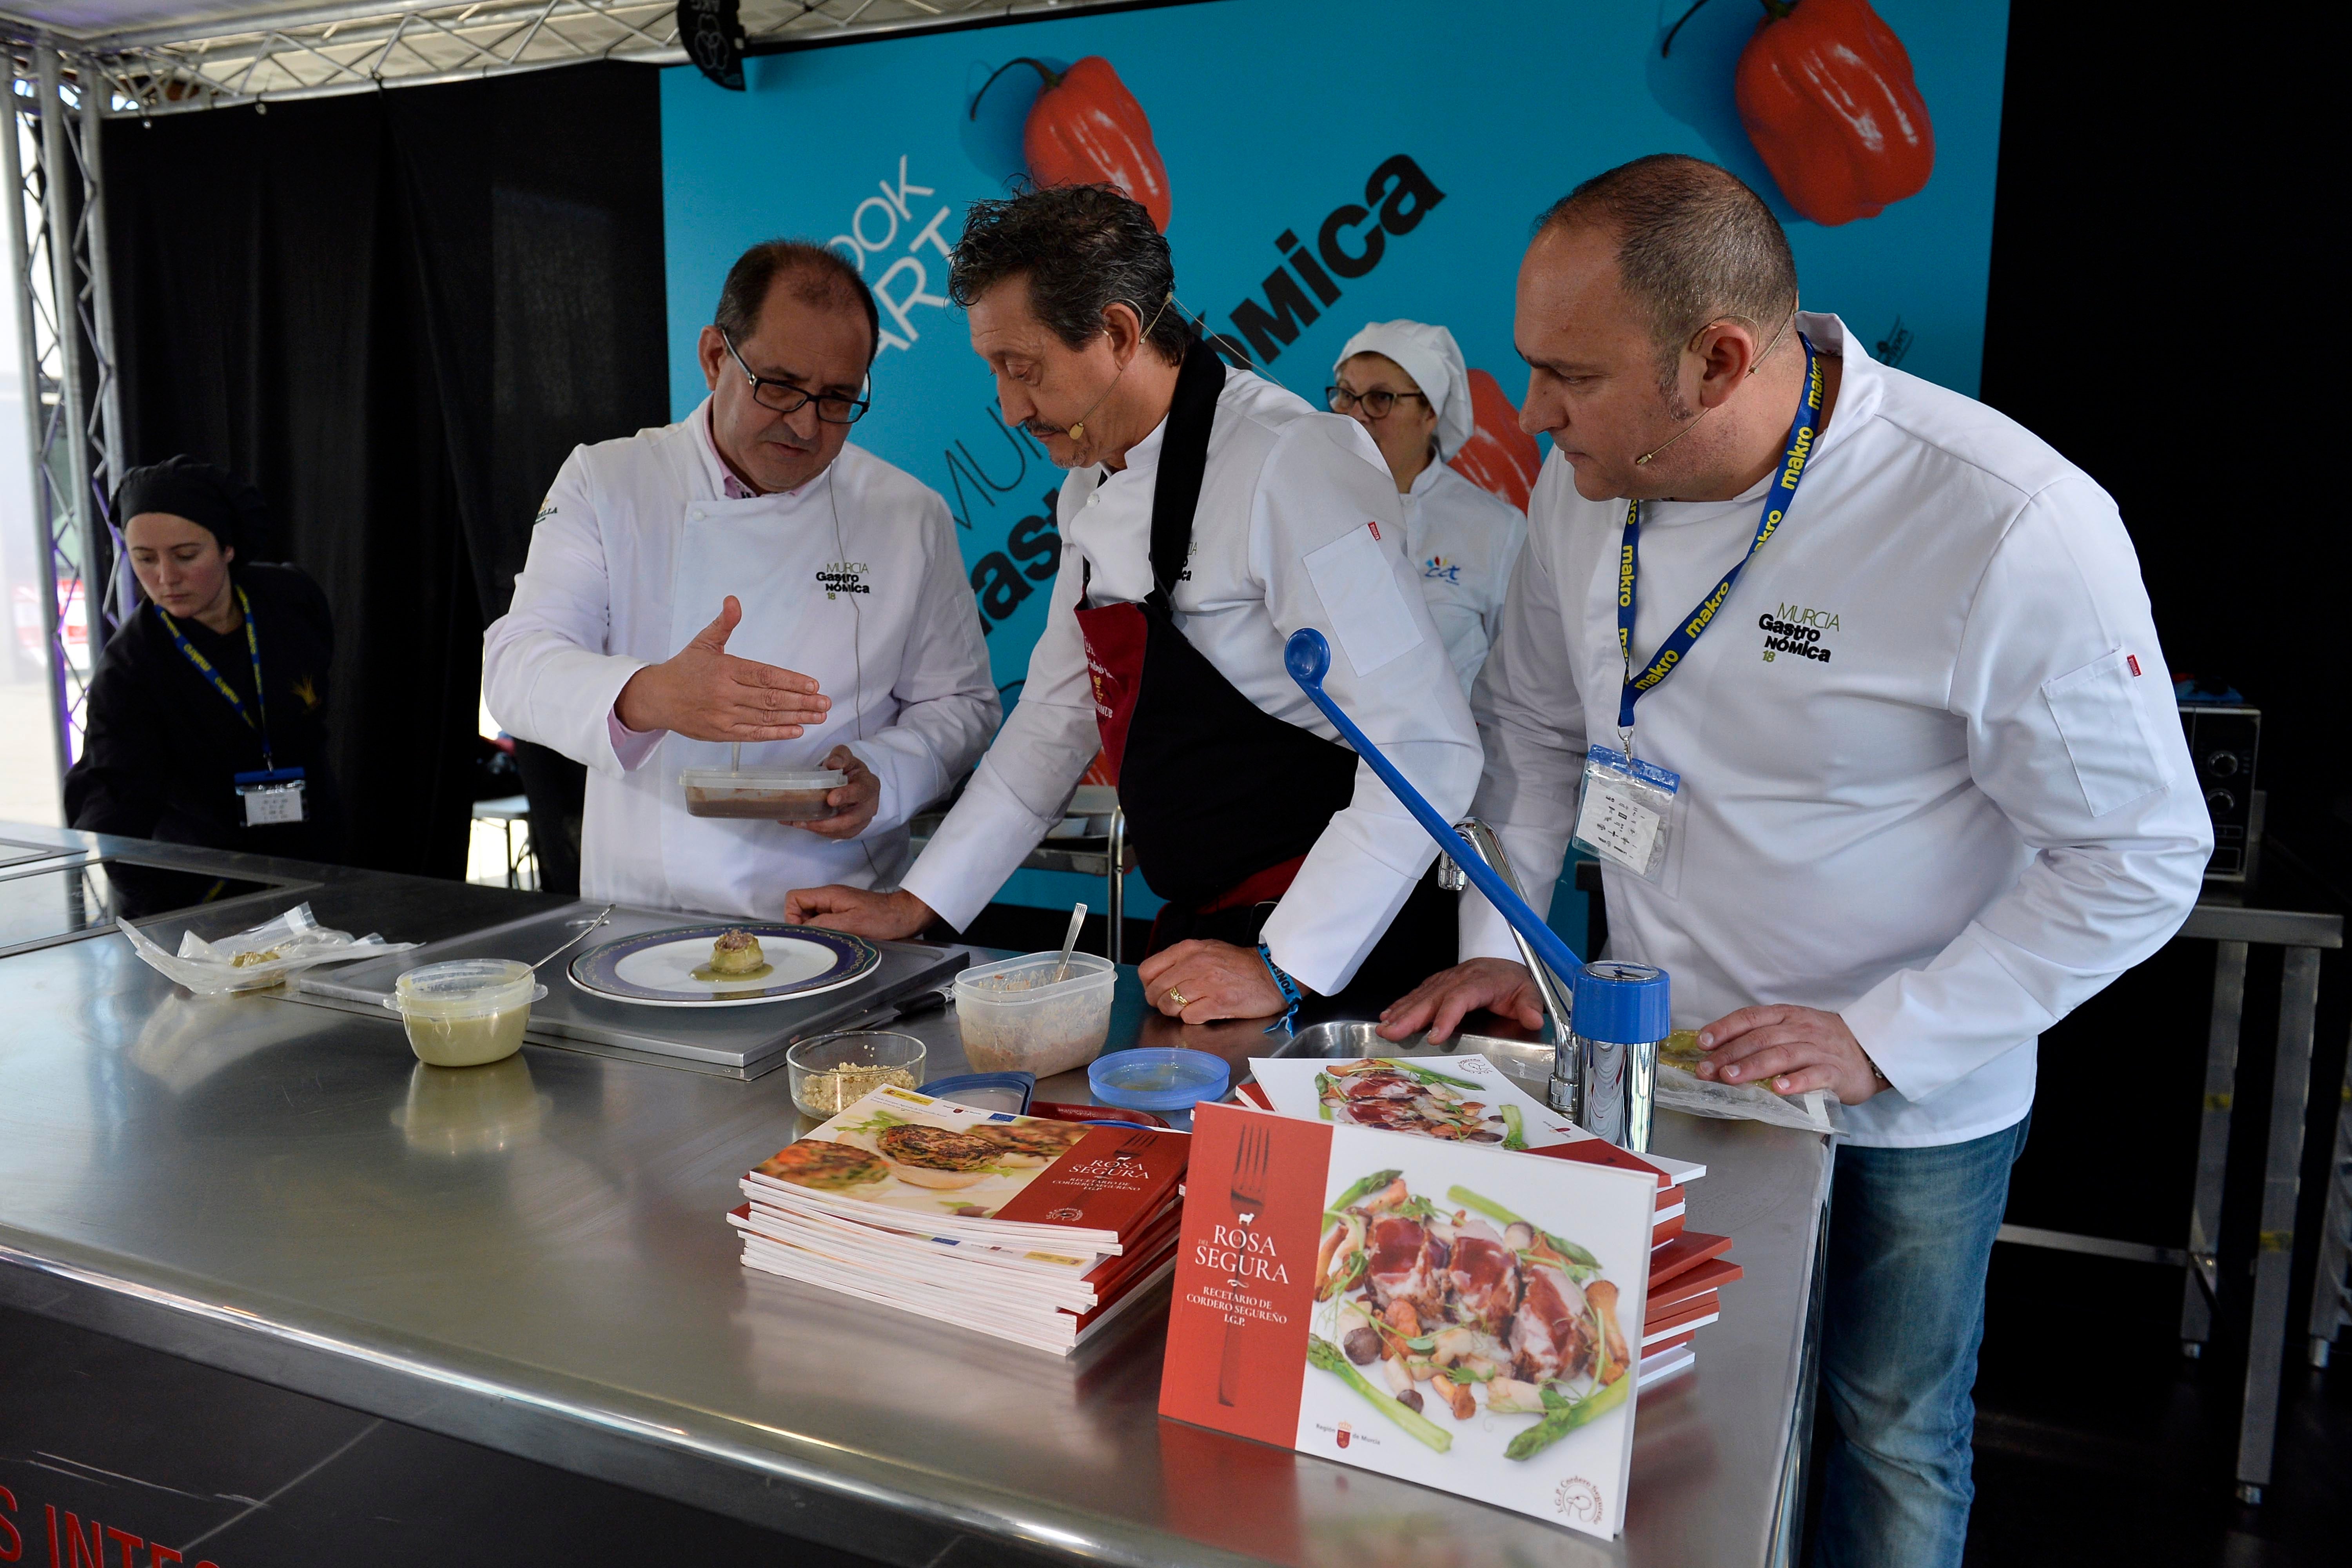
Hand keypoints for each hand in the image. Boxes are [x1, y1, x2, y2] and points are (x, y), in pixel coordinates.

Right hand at [614, 596, 829, 741]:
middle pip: (770, 699)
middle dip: (802, 702)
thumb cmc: (685, 668)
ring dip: (796, 717)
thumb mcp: (704, 641)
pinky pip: (754, 734)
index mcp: (725, 669)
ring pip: (766, 718)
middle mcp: (726, 694)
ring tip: (819, 717)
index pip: (764, 675)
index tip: (813, 685)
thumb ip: (724, 623)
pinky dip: (776, 733)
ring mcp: (724, 715)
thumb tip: (733, 600)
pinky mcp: (722, 733)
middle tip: (825, 703)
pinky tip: (796, 729)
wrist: (657, 698)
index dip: (790, 681)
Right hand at [784, 885, 933, 939]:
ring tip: (831, 939)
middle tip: (819, 938)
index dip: (792, 915)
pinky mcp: (844, 914)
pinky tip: (838, 939)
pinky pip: (825, 922)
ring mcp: (836, 906)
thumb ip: (824, 924)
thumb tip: (802, 928)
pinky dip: (826, 931)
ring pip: (812, 917)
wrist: (905, 916)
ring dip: (816, 930)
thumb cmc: (884, 918)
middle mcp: (829, 898)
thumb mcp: (852, 923)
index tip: (805, 931)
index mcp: (829, 895)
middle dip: (804, 925)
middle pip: (800, 908)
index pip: (794, 898)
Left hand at [795, 746, 879, 838]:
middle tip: (808, 820)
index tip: (831, 799)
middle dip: (830, 822)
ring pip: (842, 831)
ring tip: (799, 822)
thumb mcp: (845, 757)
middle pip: (852, 819)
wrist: (852, 782)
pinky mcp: (851, 830)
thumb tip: (833, 763)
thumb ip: (840, 756)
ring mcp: (861, 821)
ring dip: (820, 828)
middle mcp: (869, 806)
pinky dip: (818, 831)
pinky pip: (836, 835)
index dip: (846, 796)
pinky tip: (803, 824)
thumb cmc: (848, 770)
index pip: (861, 792)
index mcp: (869, 785)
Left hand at [1138, 939, 1284, 1022]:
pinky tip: (1205, 1012)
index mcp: (1188, 949)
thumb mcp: (1207, 950)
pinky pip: (1188, 1017)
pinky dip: (1193, 1019)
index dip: (1149, 985)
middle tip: (1174, 1004)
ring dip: (1175, 1011)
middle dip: (1160, 1002)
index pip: (1148, 970)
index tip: (1158, 990)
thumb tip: (1158, 977)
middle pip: (1155, 991)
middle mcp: (1194, 964)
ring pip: (1168, 1005)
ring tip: (1190, 1007)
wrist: (1271, 975)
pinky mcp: (1217, 1003)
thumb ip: (1181, 960)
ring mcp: (1206, 983)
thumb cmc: (1239, 965)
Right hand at [1378, 958, 1544, 1043]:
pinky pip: (1418, 993)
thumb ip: (1530, 1006)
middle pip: (1432, 997)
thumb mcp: (1530, 993)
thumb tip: (1534, 1020)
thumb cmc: (1515, 983)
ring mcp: (1446, 979)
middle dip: (1410, 1016)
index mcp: (1482, 981)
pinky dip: (1401, 1004)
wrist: (1506, 965)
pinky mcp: (1438, 983)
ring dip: (1400, 1012)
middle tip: (1391, 1032)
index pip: (1461, 998)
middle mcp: (1459, 978)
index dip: (1446, 1016)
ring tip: (1384, 1028)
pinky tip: (1387, 1015)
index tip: (1434, 1037)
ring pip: (1421, 995)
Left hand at [1693, 1005, 1883, 1104]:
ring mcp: (1819, 1049)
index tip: (1702, 1042)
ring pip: (1782, 1055)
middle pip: (1760, 1038)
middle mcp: (1800, 1028)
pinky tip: (1779, 1088)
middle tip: (1707, 1070)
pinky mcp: (1836, 1072)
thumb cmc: (1823, 1041)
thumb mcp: (1793, 1028)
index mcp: (1787, 1015)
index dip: (1724, 1028)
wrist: (1871, 1049)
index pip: (1750, 1017)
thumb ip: (1763, 1035)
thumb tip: (1720, 1050)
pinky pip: (1815, 1075)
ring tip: (1731, 1078)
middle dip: (1730, 1054)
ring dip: (1753, 1066)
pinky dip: (1796, 1081)